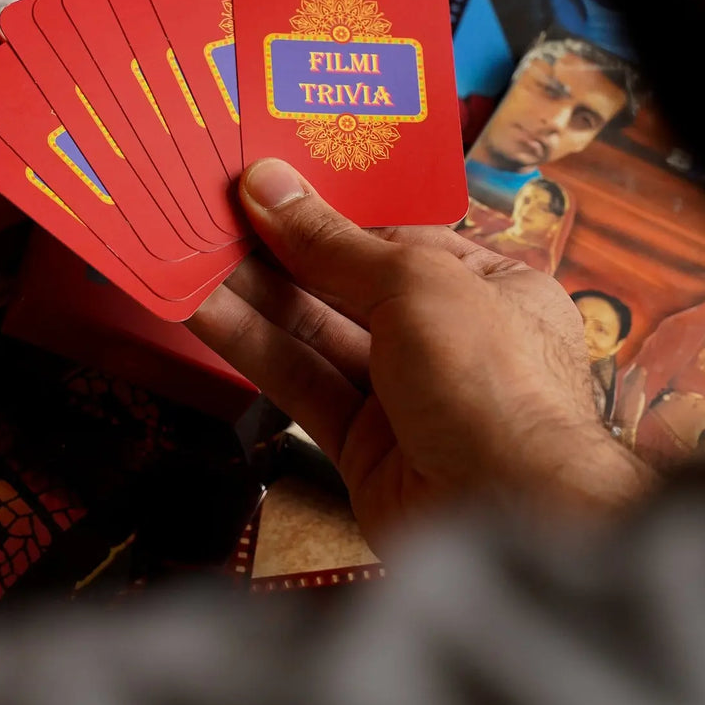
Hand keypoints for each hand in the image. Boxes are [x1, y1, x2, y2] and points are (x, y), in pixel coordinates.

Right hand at [192, 160, 650, 546]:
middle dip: (283, 251)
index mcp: (494, 289)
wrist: (513, 517)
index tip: (267, 187)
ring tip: (191, 252)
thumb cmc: (495, 381)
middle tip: (213, 213)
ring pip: (318, 336)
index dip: (332, 214)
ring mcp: (408, 398)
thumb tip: (270, 187)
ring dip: (254, 294)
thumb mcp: (415, 284)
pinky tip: (205, 311)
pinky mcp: (365, 449)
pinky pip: (302, 384)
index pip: (400, 239)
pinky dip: (253, 347)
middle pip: (352, 285)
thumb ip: (333, 242)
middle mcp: (453, 341)